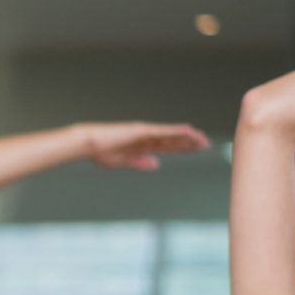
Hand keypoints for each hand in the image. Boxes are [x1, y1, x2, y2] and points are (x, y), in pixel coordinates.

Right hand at [83, 122, 211, 170]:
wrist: (89, 144)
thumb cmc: (101, 152)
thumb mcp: (125, 161)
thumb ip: (141, 162)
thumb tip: (156, 163)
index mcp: (142, 146)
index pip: (167, 147)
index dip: (182, 148)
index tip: (195, 150)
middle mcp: (146, 137)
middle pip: (172, 141)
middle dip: (189, 143)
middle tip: (205, 144)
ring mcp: (145, 133)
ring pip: (171, 135)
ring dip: (187, 137)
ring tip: (202, 139)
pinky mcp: (142, 130)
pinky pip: (163, 132)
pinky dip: (176, 132)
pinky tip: (188, 132)